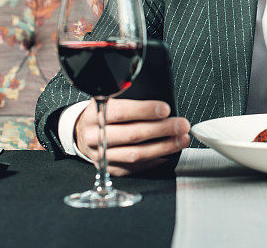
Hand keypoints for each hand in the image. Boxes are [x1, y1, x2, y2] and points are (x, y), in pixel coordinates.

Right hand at [75, 99, 190, 175]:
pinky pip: (134, 168)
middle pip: (132, 134)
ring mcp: (101, 154)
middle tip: (182, 124)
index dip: (144, 110)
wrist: (84, 131)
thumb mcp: (111, 98)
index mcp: (95, 112)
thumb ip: (130, 98)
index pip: (120, 111)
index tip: (165, 108)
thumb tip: (162, 101)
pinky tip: (169, 153)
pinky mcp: (108, 168)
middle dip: (162, 129)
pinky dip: (154, 160)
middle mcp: (95, 135)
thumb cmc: (105, 112)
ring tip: (181, 139)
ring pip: (134, 154)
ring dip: (163, 147)